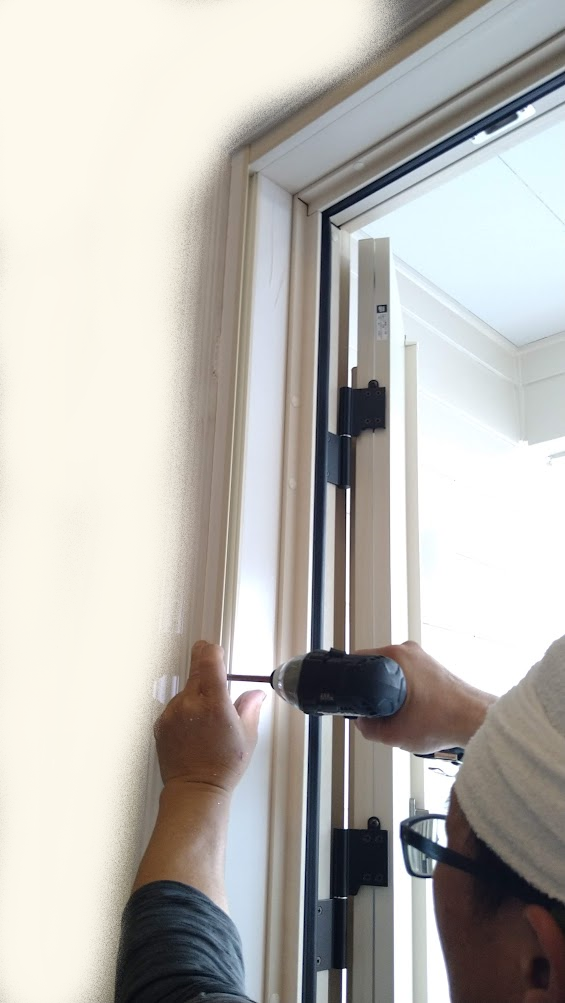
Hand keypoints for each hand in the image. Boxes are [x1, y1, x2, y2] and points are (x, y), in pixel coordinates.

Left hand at [154, 640, 265, 795]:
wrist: (195, 790)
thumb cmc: (223, 767)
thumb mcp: (247, 736)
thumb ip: (250, 707)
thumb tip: (256, 693)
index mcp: (214, 703)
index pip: (209, 659)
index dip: (212, 651)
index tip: (216, 652)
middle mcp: (190, 704)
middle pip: (195, 671)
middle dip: (206, 672)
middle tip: (215, 686)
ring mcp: (171, 713)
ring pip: (185, 691)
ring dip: (195, 696)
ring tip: (205, 723)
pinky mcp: (160, 723)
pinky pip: (174, 707)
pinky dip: (183, 712)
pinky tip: (192, 731)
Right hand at [354, 640, 495, 752]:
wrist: (477, 721)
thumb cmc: (445, 720)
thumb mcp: (395, 733)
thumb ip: (370, 729)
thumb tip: (362, 723)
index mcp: (396, 657)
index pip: (359, 659)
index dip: (350, 679)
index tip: (349, 693)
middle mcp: (409, 651)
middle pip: (374, 666)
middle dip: (371, 688)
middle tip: (374, 709)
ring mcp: (422, 658)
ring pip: (391, 672)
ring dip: (388, 691)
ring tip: (396, 712)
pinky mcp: (431, 667)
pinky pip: (406, 676)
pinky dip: (403, 691)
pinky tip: (410, 710)